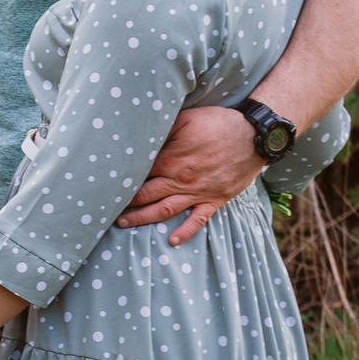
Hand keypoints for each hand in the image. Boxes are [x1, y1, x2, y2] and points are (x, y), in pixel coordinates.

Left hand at [117, 105, 266, 243]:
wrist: (255, 135)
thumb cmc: (219, 123)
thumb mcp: (187, 118)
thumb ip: (162, 129)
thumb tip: (141, 135)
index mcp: (170, 159)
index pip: (137, 173)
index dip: (119, 179)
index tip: (103, 184)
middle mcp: (180, 179)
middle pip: (144, 195)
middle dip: (123, 203)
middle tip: (102, 208)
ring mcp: (197, 192)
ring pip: (163, 210)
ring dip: (141, 219)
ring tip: (122, 224)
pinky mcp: (215, 199)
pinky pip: (198, 219)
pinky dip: (184, 232)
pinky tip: (171, 241)